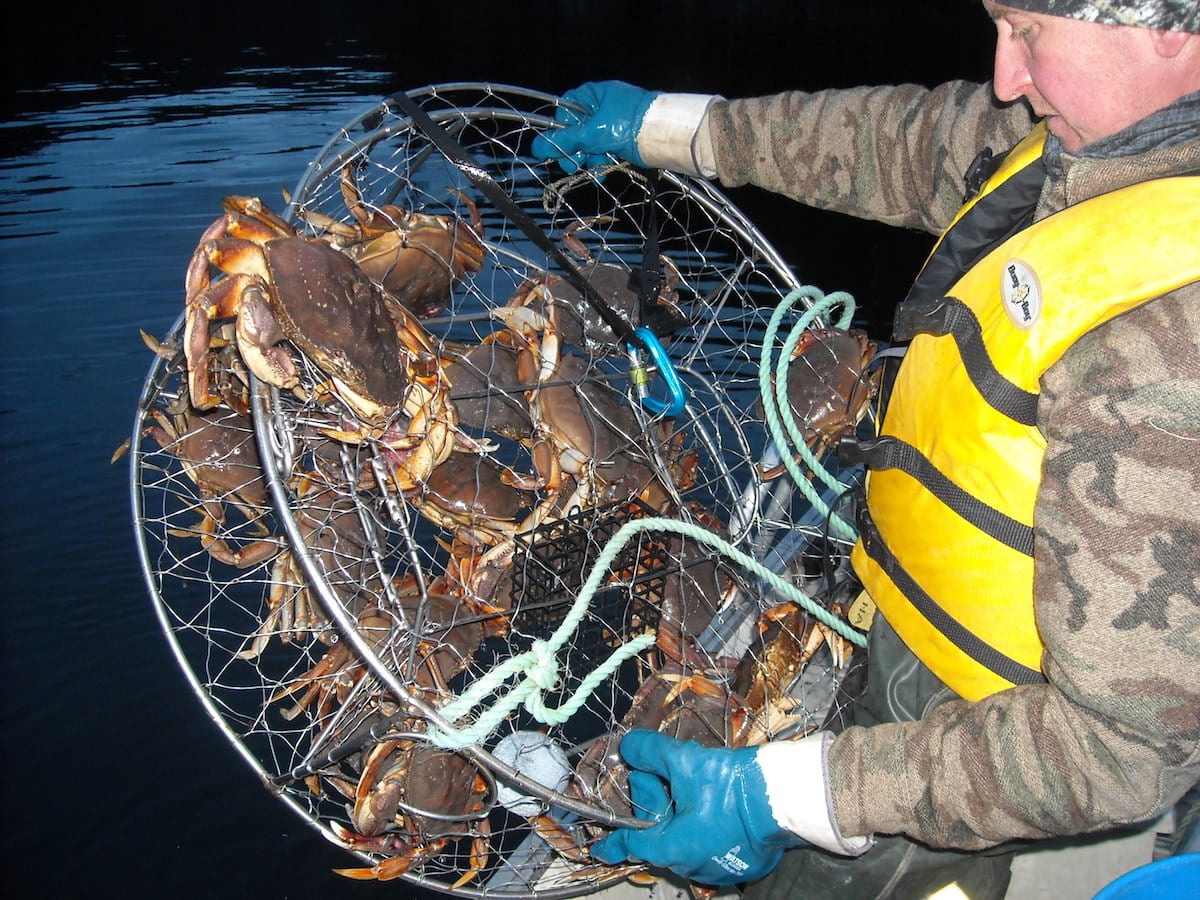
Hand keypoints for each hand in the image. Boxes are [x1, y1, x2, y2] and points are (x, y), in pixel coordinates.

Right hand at [531, 81, 661, 172]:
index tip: (559, 148)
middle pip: (576, 129)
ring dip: (588, 158)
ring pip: (589, 142)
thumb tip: (537, 147)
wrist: (666, 134)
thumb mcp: (593, 133)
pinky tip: (601, 172)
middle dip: (574, 149)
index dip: (560, 130)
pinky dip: (600, 161)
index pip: (565, 110)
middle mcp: (602, 105)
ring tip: (593, 168)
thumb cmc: (631, 124)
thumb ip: (565, 140)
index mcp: (593, 94)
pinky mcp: (623, 137)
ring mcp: (613, 121)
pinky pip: (603, 149)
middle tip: (574, 165)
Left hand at [588, 730, 803, 884]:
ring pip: (689, 839)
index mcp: (675, 846)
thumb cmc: (734, 786)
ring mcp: (721, 868)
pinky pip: (716, 846)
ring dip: (685, 815)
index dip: (613, 843)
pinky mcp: (746, 864)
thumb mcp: (685, 762)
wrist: (786, 797)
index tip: (600, 848)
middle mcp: (694, 864)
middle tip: (662, 776)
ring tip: (695, 786)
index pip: (633, 844)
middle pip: (662, 833)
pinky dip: (711, 826)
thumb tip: (630, 746)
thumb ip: (651, 754)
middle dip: (657, 804)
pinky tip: (719, 803)